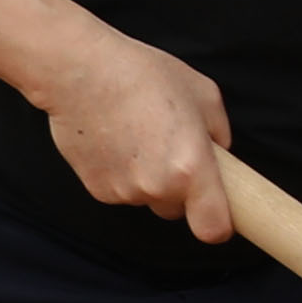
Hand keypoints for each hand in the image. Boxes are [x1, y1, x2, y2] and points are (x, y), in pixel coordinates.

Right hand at [44, 27, 241, 240]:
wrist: (82, 73)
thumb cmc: (143, 75)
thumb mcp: (204, 94)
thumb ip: (219, 134)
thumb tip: (220, 156)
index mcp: (191, 168)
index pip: (213, 229)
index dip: (219, 223)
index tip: (219, 213)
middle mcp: (157, 187)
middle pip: (177, 210)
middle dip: (179, 189)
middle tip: (171, 150)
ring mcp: (124, 192)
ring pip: (147, 198)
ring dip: (148, 179)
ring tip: (139, 136)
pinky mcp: (96, 189)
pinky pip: (120, 191)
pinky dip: (121, 174)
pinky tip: (116, 141)